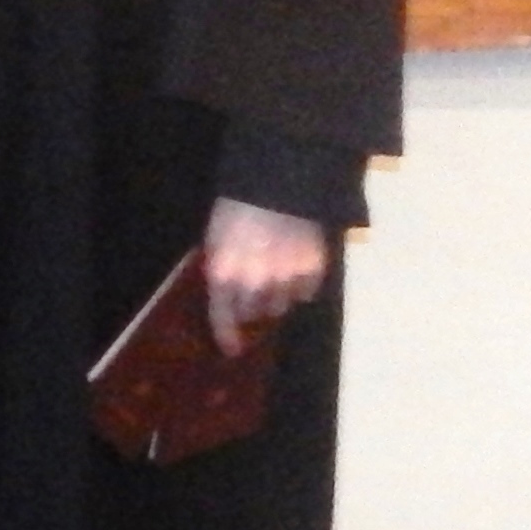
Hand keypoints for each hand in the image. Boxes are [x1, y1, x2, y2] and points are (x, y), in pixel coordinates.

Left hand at [202, 197, 330, 348]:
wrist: (276, 180)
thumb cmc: (236, 206)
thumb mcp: (216, 237)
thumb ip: (222, 267)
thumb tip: (228, 291)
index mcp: (224, 272)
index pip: (223, 314)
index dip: (227, 334)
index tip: (231, 348)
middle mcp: (255, 282)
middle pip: (255, 311)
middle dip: (252, 306)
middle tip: (253, 294)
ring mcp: (287, 277)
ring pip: (283, 304)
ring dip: (277, 296)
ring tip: (274, 275)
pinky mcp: (314, 268)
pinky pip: (307, 291)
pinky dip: (301, 285)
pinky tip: (295, 267)